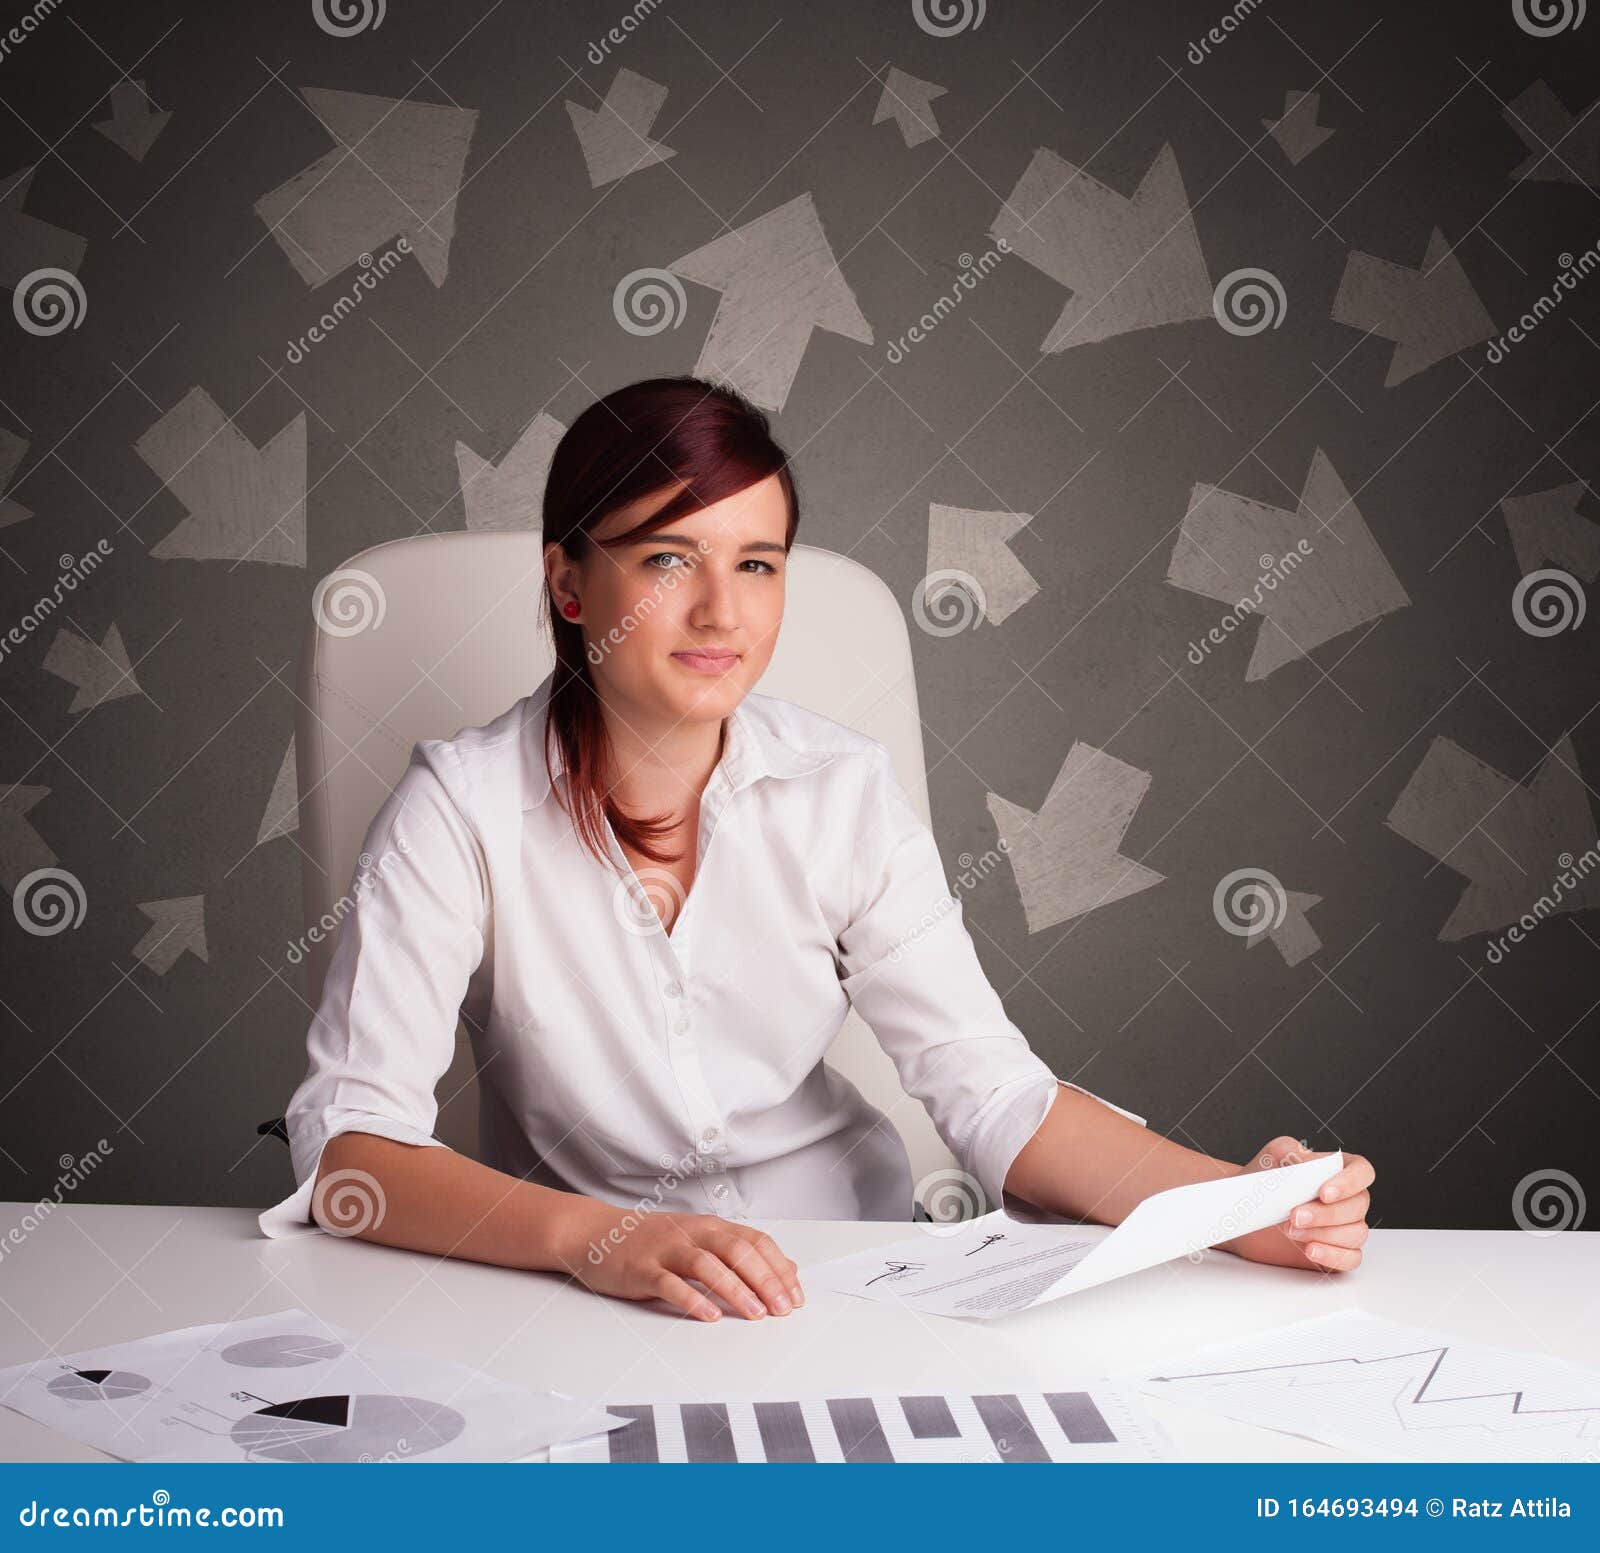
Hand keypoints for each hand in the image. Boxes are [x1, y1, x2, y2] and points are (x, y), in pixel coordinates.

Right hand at [557, 1202, 804, 1321]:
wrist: (597, 1233)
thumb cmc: (652, 1241)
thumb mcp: (699, 1239)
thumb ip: (738, 1252)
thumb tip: (785, 1269)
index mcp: (710, 1227)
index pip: (755, 1241)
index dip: (779, 1268)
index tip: (795, 1296)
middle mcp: (692, 1233)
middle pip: (737, 1251)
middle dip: (765, 1280)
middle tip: (782, 1309)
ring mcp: (666, 1250)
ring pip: (707, 1265)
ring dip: (735, 1290)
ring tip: (755, 1314)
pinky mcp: (643, 1269)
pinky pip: (670, 1284)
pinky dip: (692, 1299)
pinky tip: (708, 1316)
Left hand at [1219, 1135, 1374, 1272]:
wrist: (1247, 1210)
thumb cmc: (1265, 1180)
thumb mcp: (1274, 1156)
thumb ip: (1293, 1153)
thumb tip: (1311, 1163)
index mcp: (1338, 1170)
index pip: (1362, 1172)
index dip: (1350, 1183)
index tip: (1324, 1193)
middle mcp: (1347, 1198)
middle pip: (1358, 1206)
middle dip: (1326, 1214)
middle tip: (1295, 1216)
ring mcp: (1345, 1226)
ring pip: (1356, 1233)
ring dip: (1323, 1234)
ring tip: (1291, 1230)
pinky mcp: (1337, 1251)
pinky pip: (1351, 1258)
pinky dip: (1333, 1255)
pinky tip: (1311, 1250)